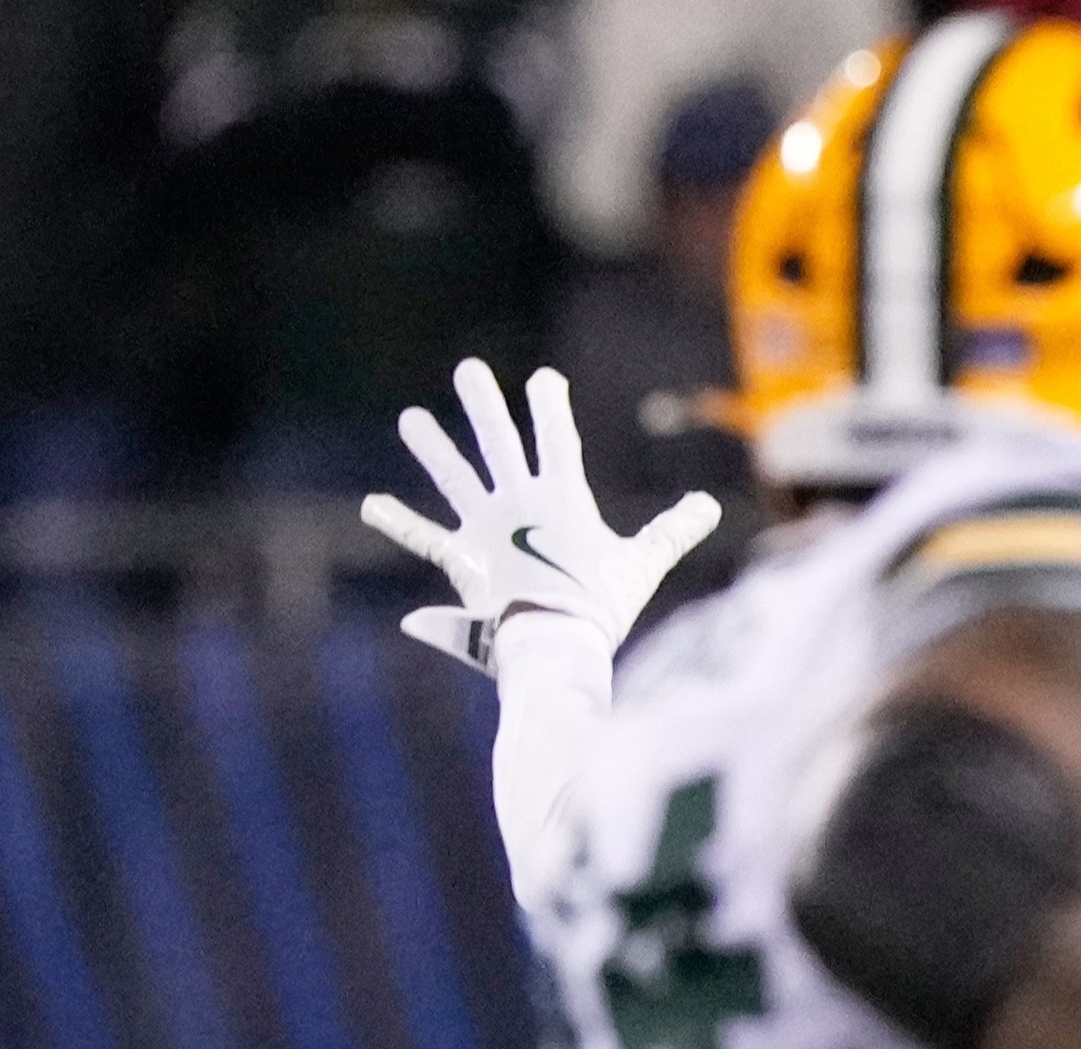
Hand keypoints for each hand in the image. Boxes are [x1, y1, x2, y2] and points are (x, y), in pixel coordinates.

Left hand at [363, 359, 720, 670]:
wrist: (555, 647)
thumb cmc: (602, 607)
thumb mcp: (643, 566)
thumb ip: (672, 531)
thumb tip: (709, 505)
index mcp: (561, 499)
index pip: (557, 438)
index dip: (551, 405)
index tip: (543, 379)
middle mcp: (516, 505)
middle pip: (496, 442)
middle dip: (483, 404)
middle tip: (468, 369)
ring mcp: (485, 532)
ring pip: (454, 479)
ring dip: (432, 448)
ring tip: (411, 420)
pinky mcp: (462, 563)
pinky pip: (426, 539)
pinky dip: (399, 523)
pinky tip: (371, 504)